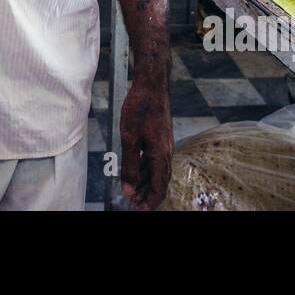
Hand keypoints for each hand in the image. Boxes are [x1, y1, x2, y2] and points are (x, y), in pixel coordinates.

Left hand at [119, 80, 172, 210]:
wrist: (152, 84)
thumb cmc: (140, 107)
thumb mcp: (129, 138)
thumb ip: (129, 165)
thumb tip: (128, 189)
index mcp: (160, 155)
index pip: (158, 187)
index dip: (150, 201)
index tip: (140, 210)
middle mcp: (166, 152)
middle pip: (159, 181)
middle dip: (147, 195)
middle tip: (133, 203)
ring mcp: (164, 144)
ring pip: (157, 170)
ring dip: (145, 182)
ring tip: (133, 190)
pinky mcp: (160, 136)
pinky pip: (155, 159)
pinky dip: (146, 168)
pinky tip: (136, 169)